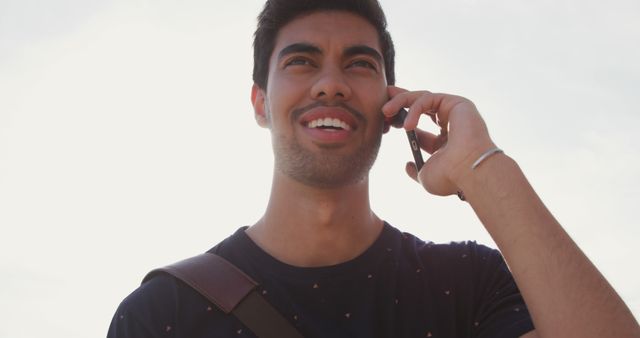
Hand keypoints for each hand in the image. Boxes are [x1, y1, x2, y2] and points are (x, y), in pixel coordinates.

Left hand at [382, 86, 496, 195]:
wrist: (468, 172)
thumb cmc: (450, 177)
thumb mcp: (425, 175)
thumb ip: (415, 170)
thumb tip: (407, 165)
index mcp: (445, 141)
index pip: (419, 126)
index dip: (401, 121)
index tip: (385, 121)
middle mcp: (451, 124)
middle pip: (422, 104)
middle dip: (400, 99)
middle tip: (384, 97)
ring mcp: (456, 112)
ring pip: (423, 97)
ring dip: (401, 101)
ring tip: (385, 112)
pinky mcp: (458, 103)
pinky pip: (428, 99)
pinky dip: (414, 109)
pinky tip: (407, 126)